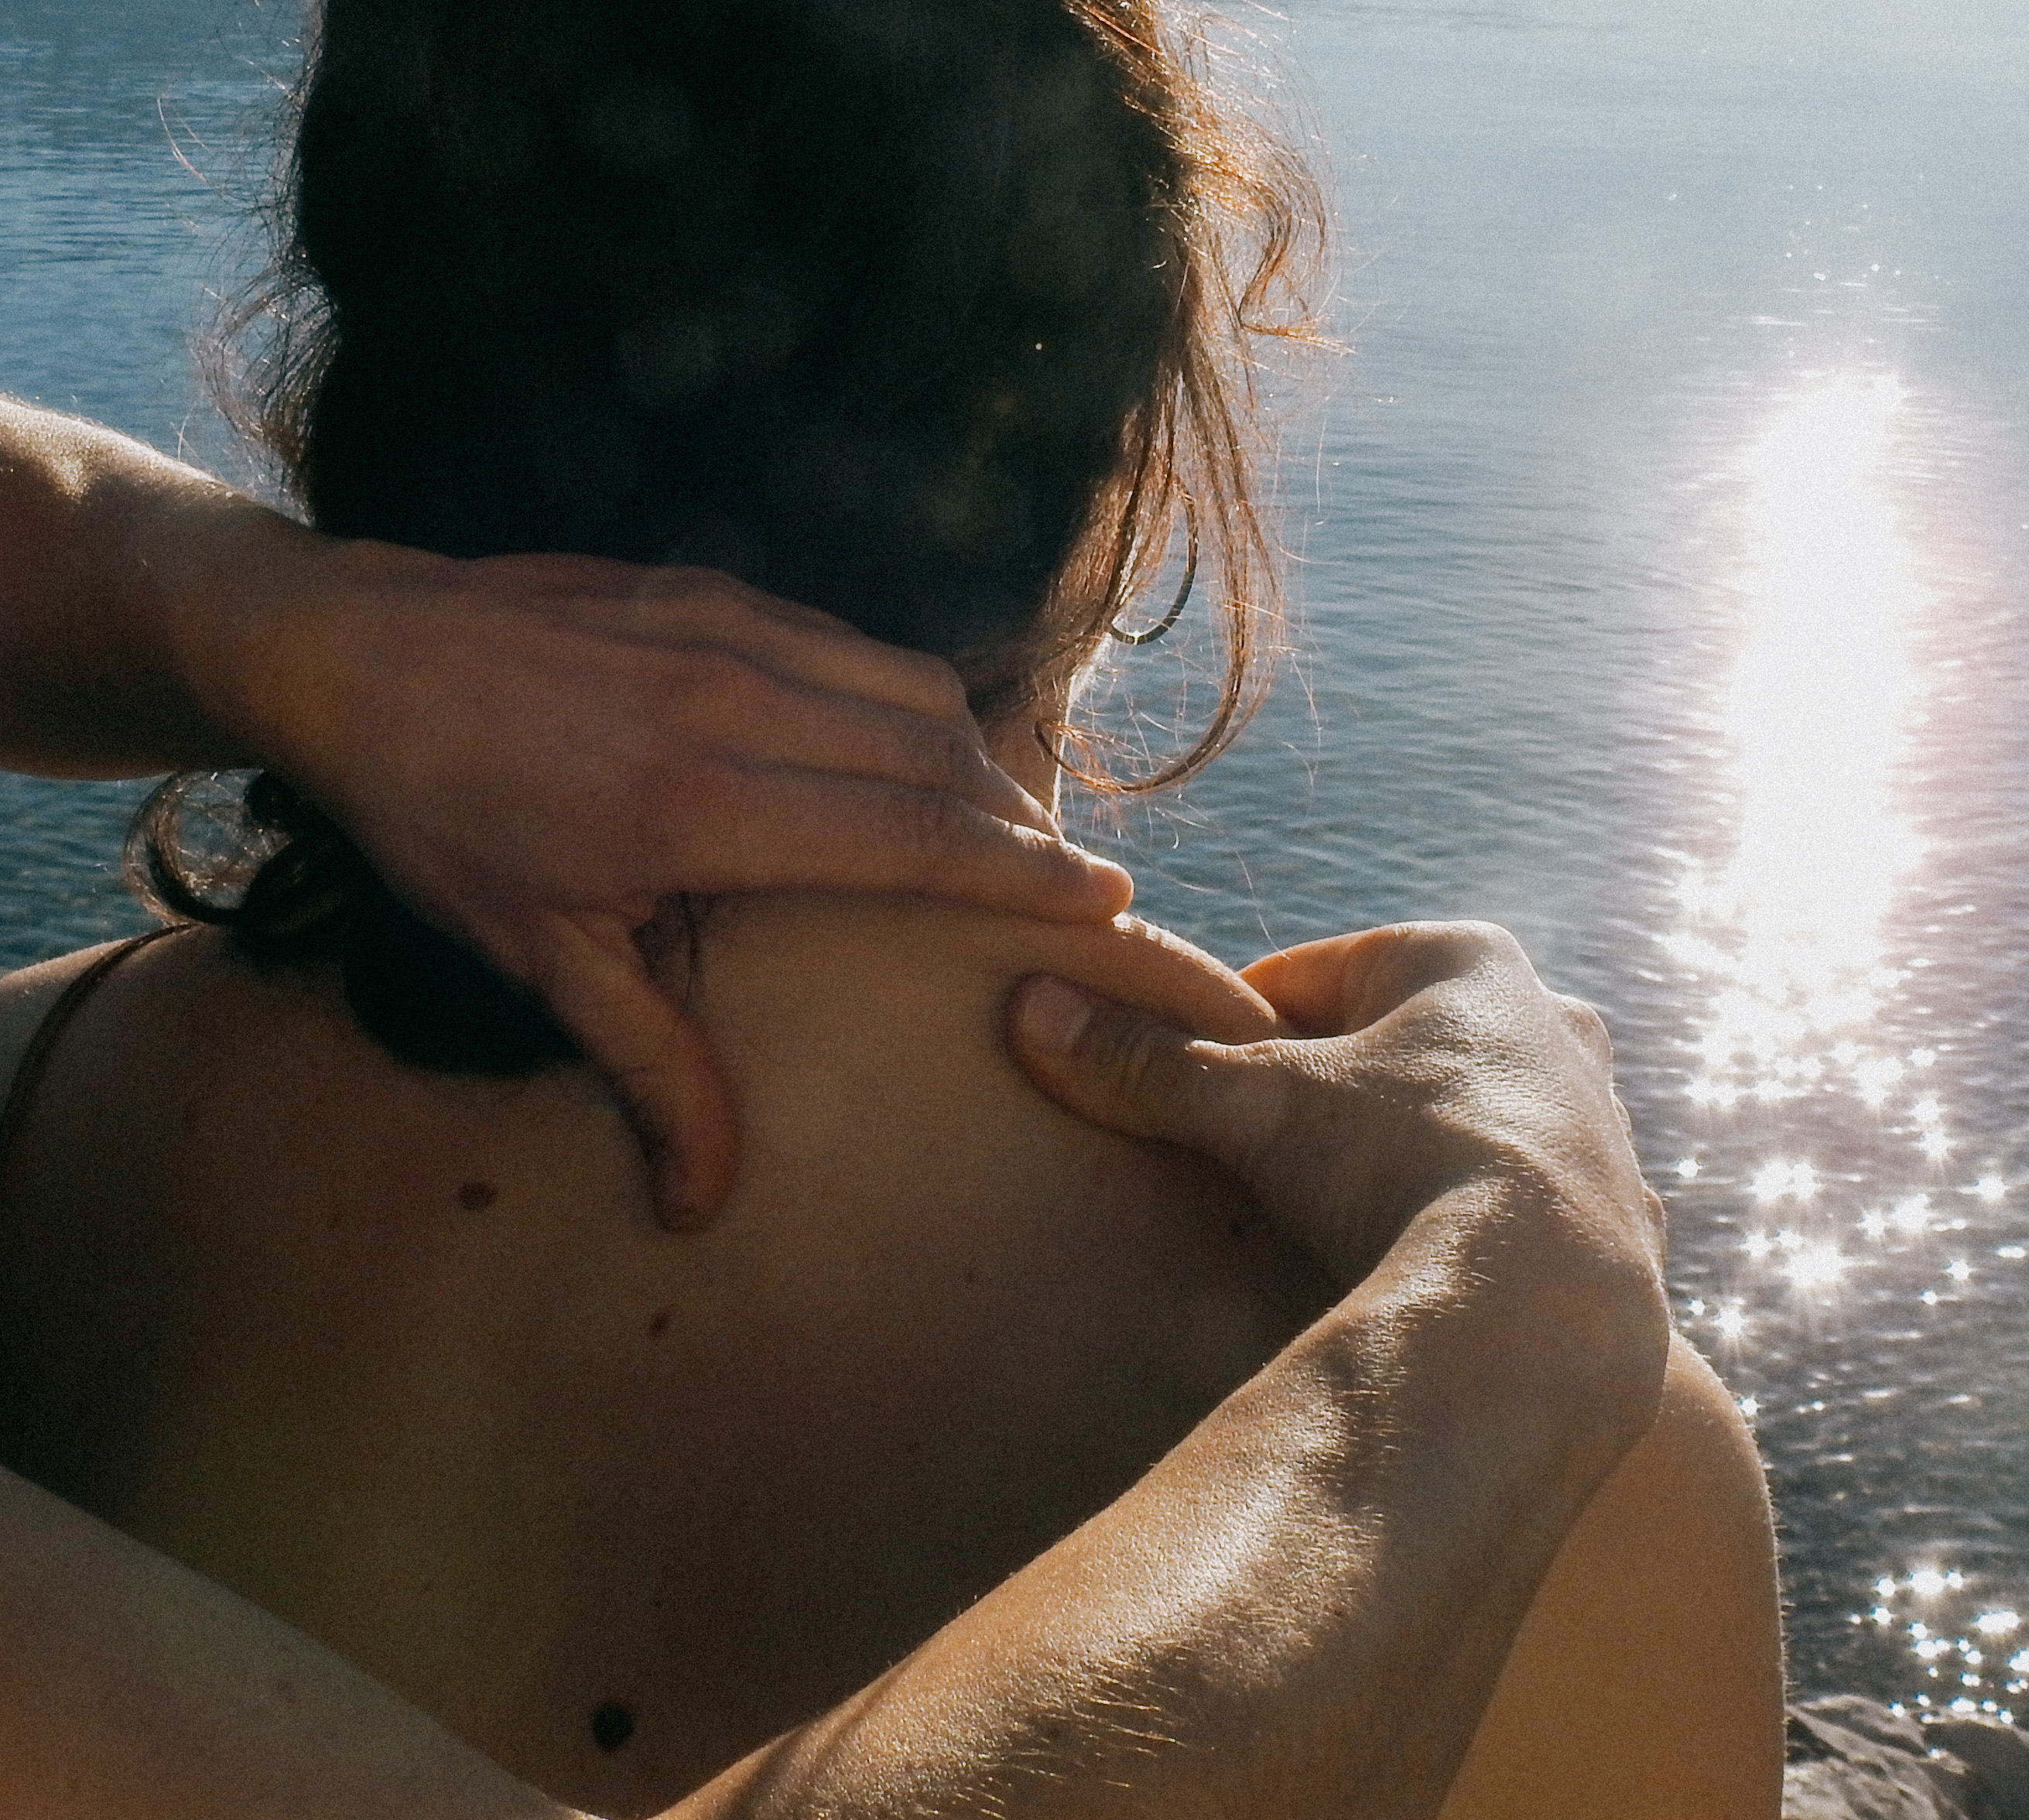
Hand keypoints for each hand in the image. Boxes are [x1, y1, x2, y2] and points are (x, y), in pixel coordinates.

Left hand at [191, 533, 1131, 1228]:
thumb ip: (649, 1067)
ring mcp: (730, 627)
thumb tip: (701, 1204)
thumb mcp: (537, 958)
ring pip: (911, 686)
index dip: (1023, 871)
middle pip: (939, 756)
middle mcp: (738, 702)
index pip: (914, 834)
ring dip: (973, 755)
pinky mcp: (714, 587)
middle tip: (1066, 878)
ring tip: (999, 820)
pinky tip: (904, 746)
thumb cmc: (443, 819)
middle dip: (1020, 820)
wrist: (351, 656)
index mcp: (704, 806)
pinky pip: (852, 642)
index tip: (1106, 899)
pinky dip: (905, 697)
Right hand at [1006, 921, 1662, 1290]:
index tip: (1192, 1087)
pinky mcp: (1631, 1215)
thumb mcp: (1254, 1107)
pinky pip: (1528, 1207)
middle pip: (1397, 1046)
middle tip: (1257, 1163)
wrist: (1544, 1305)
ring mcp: (1602, 1120)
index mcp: (1464, 960)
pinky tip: (1431, 1275)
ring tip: (1340, 1229)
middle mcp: (1551, 1021)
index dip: (1237, 1029)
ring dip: (1408, 1159)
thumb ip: (1147, 1061)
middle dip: (1329, 1095)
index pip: (1314, 975)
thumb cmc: (1398, 1166)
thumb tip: (1032, 1008)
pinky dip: (1476, 1229)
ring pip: (1471, 1122)